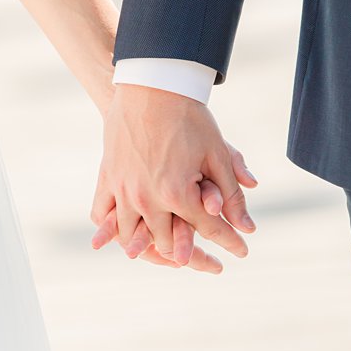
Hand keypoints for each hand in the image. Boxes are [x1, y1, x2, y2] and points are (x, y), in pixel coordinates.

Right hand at [91, 84, 257, 267]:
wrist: (151, 88)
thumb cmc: (189, 120)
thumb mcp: (217, 155)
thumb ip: (231, 195)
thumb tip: (247, 228)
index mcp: (177, 194)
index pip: (209, 229)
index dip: (229, 242)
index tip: (242, 251)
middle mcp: (146, 199)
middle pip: (169, 243)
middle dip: (192, 255)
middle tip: (208, 263)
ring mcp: (122, 191)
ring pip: (133, 237)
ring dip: (152, 249)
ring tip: (170, 254)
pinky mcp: (107, 180)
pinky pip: (103, 215)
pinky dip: (113, 229)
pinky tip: (127, 234)